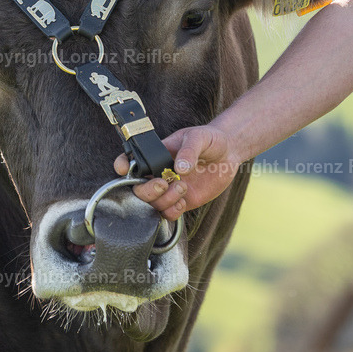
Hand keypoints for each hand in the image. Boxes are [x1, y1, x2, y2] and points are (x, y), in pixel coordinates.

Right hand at [114, 125, 241, 220]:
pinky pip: (168, 214)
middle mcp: (158, 173)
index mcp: (156, 155)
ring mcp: (169, 189)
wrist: (229, 153)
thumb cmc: (210, 139)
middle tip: (164, 183)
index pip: (131, 161)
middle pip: (138, 189)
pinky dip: (172, 212)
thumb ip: (189, 151)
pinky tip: (183, 202)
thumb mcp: (199, 137)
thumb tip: (180, 169)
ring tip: (183, 187)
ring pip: (153, 204)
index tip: (124, 170)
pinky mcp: (182, 201)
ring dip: (164, 200)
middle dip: (148, 190)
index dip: (123, 166)